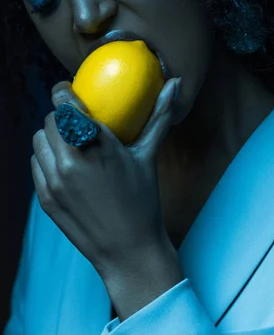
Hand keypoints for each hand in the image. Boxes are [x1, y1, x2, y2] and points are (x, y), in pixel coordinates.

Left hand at [31, 77, 180, 278]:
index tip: (68, 90)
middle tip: (75, 122)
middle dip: (61, 116)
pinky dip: (47, 159)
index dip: (62, 91)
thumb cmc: (143, 201)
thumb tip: (175, 83)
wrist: (129, 250)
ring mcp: (54, 181)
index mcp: (97, 146)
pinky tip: (66, 166)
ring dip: (51, 136)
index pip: (64, 104)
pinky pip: (36, 163)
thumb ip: (159, 117)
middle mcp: (70, 161)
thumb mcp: (149, 156)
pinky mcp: (45, 198)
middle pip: (50, 119)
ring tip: (70, 144)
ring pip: (38, 140)